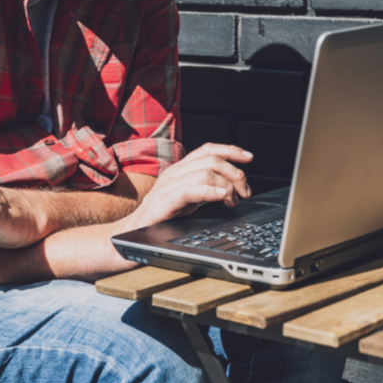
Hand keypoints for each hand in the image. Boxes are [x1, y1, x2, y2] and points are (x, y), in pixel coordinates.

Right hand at [125, 143, 253, 229]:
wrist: (133, 233)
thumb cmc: (162, 217)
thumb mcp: (190, 199)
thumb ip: (207, 189)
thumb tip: (232, 188)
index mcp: (181, 168)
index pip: (208, 149)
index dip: (230, 150)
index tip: (249, 157)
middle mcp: (175, 172)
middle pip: (212, 160)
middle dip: (235, 173)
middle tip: (245, 191)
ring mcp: (168, 185)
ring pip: (205, 172)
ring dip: (226, 186)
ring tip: (233, 201)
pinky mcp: (165, 200)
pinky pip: (190, 189)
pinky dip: (210, 192)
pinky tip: (221, 198)